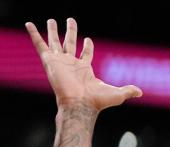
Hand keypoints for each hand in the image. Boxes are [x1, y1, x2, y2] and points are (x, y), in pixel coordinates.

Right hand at [26, 18, 141, 110]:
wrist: (80, 104)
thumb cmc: (97, 101)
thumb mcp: (117, 94)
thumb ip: (128, 91)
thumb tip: (141, 93)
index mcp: (85, 69)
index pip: (86, 54)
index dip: (88, 46)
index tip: (89, 39)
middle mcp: (71, 63)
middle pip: (70, 43)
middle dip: (70, 32)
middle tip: (70, 20)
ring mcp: (60, 61)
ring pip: (55, 41)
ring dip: (53, 30)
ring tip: (51, 19)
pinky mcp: (50, 60)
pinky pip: (39, 44)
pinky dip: (34, 34)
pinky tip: (29, 24)